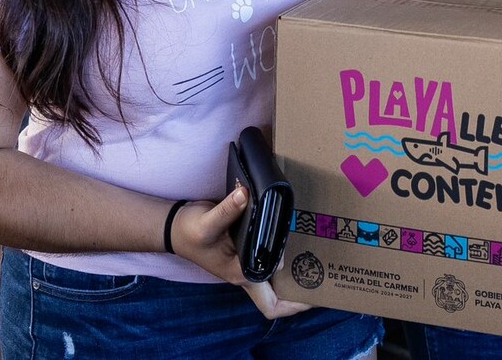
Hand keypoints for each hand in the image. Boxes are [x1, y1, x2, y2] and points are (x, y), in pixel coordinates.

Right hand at [171, 187, 310, 319]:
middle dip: (302, 280)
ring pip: (278, 271)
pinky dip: (282, 243)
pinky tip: (294, 227)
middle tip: (325, 263)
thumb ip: (227, 210)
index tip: (315, 296)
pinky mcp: (247, 246)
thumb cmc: (189, 232)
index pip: (271, 304)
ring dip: (295, 261)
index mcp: (241, 274)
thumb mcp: (206, 222)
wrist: (175, 226)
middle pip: (280, 290)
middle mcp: (248, 272)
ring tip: (318, 244)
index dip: (294, 306)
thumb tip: (245, 194)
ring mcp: (247, 261)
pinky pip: (270, 251)